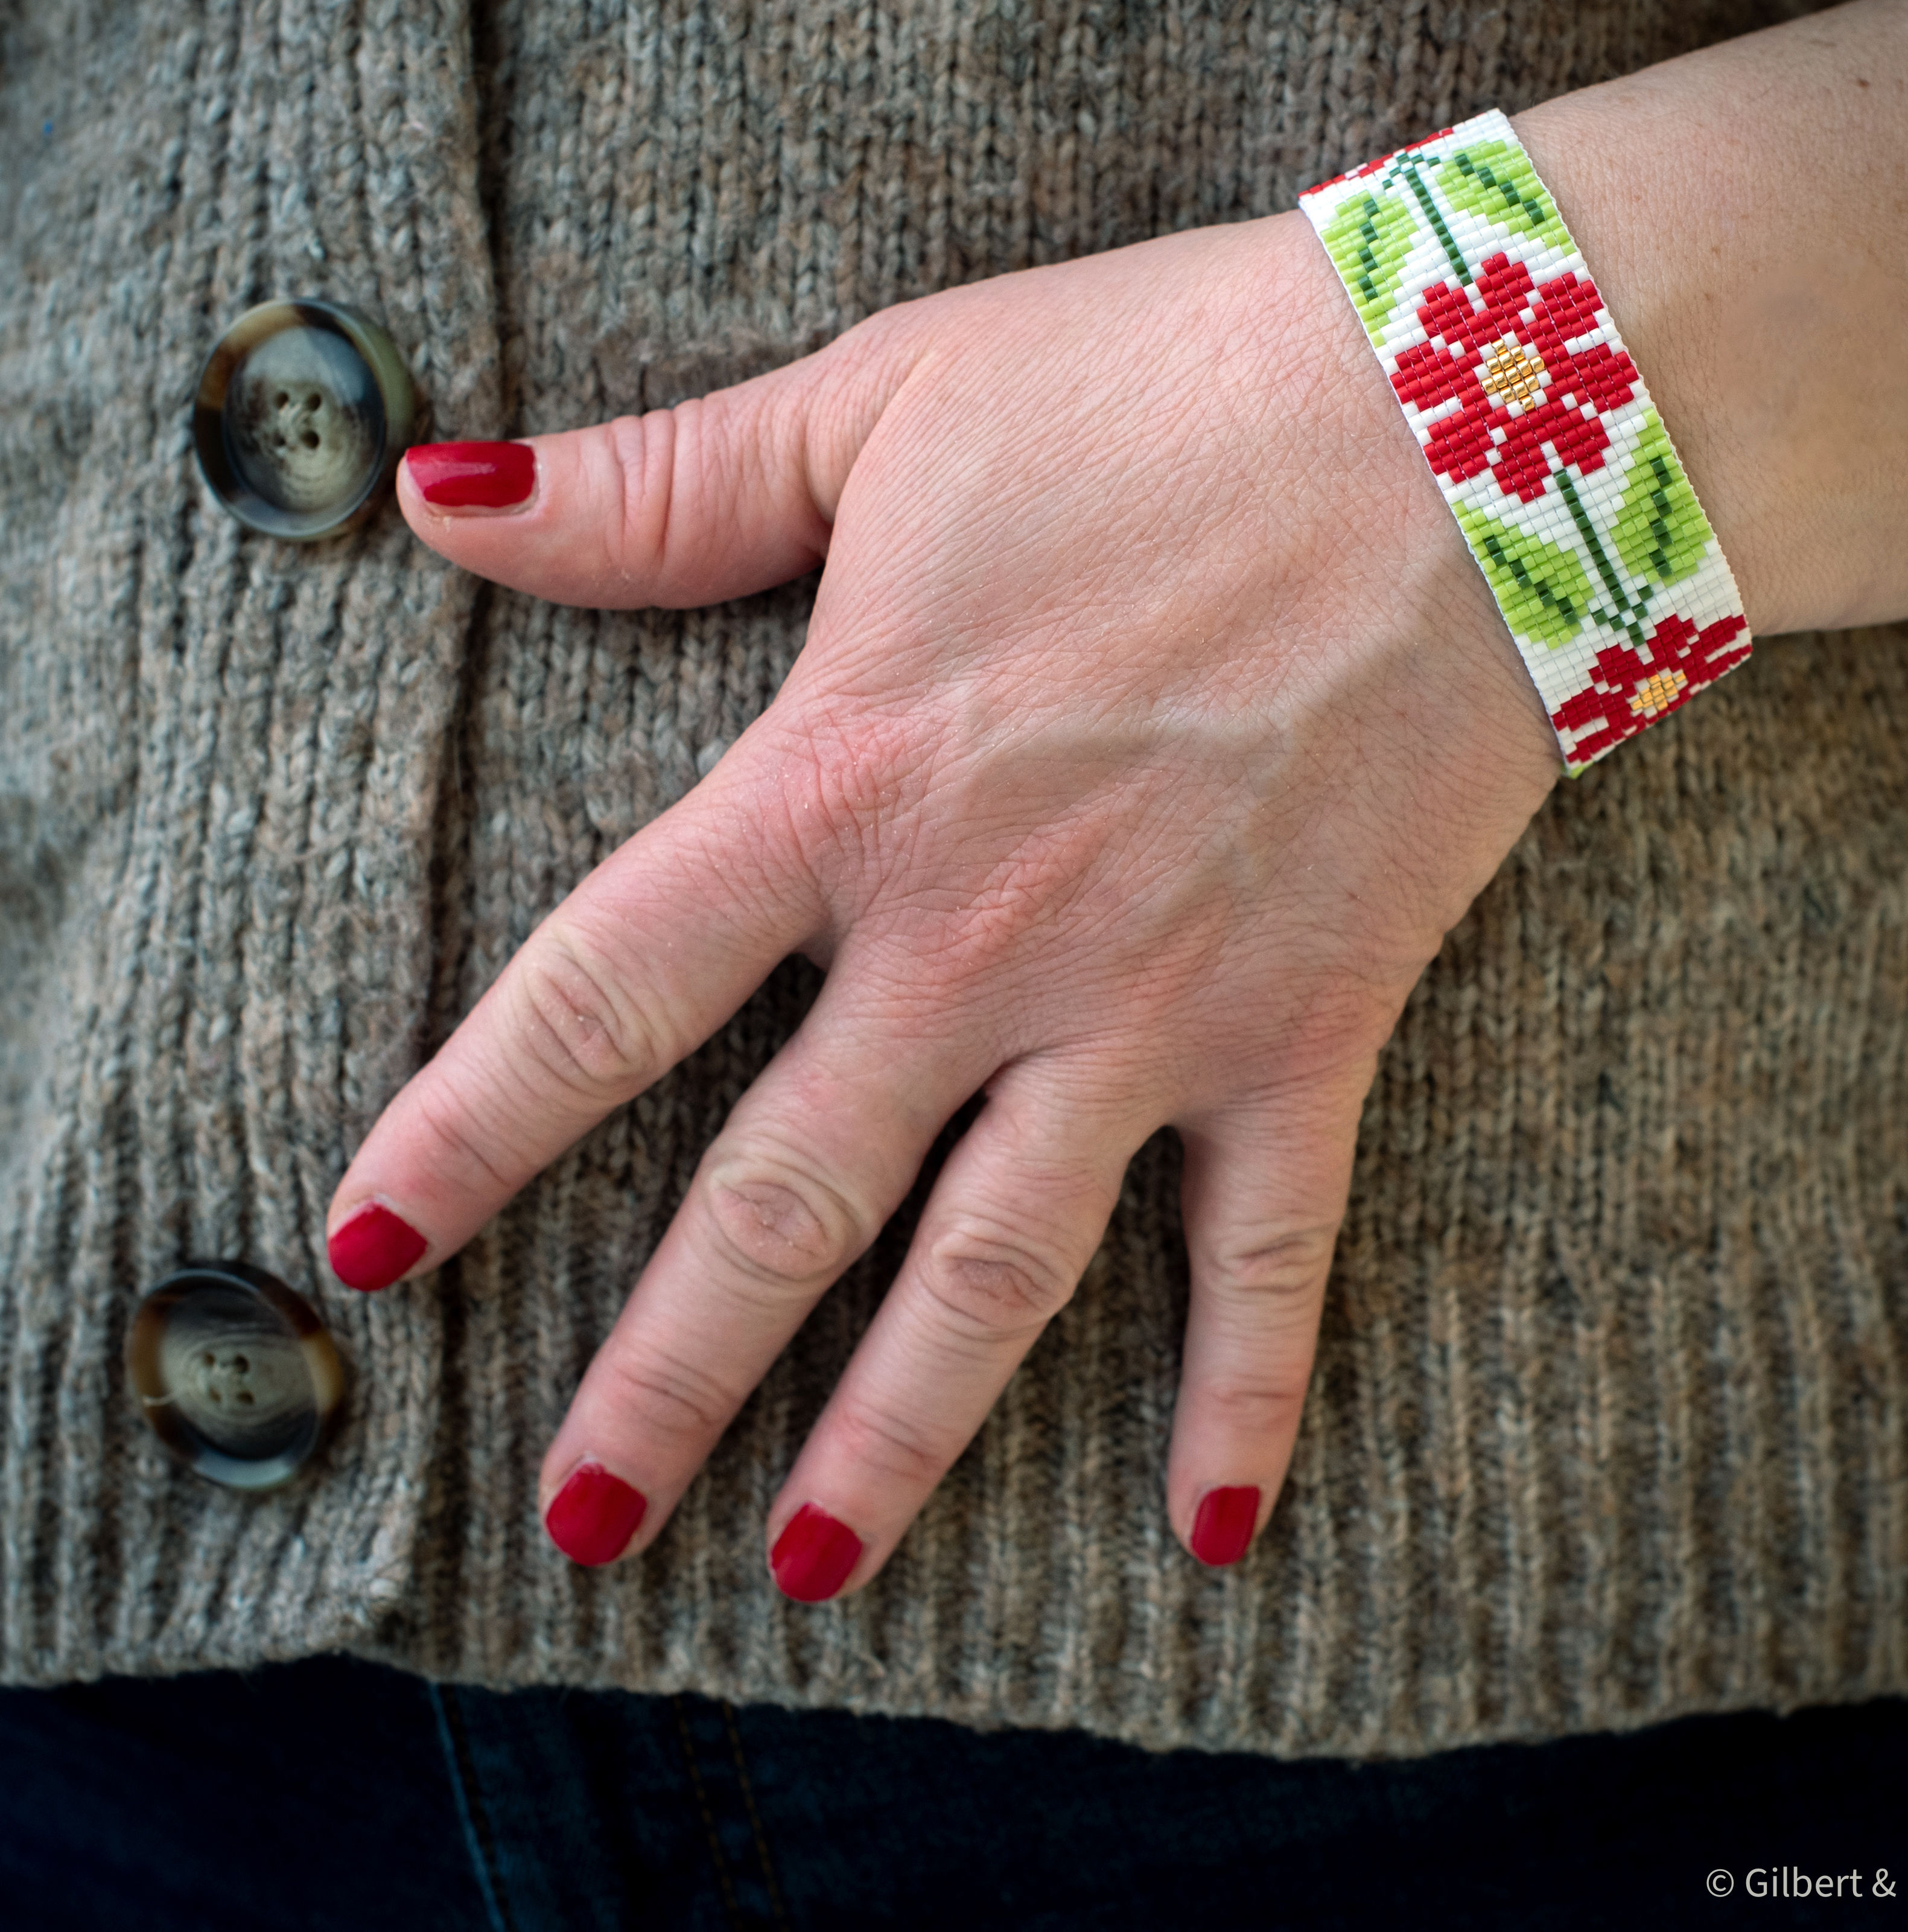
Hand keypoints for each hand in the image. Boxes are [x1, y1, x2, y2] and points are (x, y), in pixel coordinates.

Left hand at [325, 209, 1558, 1591]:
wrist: (1480, 419)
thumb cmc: (1164, 387)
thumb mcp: (885, 404)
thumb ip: (658, 490)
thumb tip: (439, 501)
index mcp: (846, 783)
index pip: (601, 999)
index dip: (467, 1135)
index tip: (373, 1254)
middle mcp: (979, 939)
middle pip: (781, 1200)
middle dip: (665, 1375)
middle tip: (576, 1517)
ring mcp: (1154, 1008)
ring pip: (994, 1276)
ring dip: (893, 1435)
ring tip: (803, 1574)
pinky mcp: (1311, 1029)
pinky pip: (1268, 1254)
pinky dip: (1241, 1397)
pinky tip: (1209, 1534)